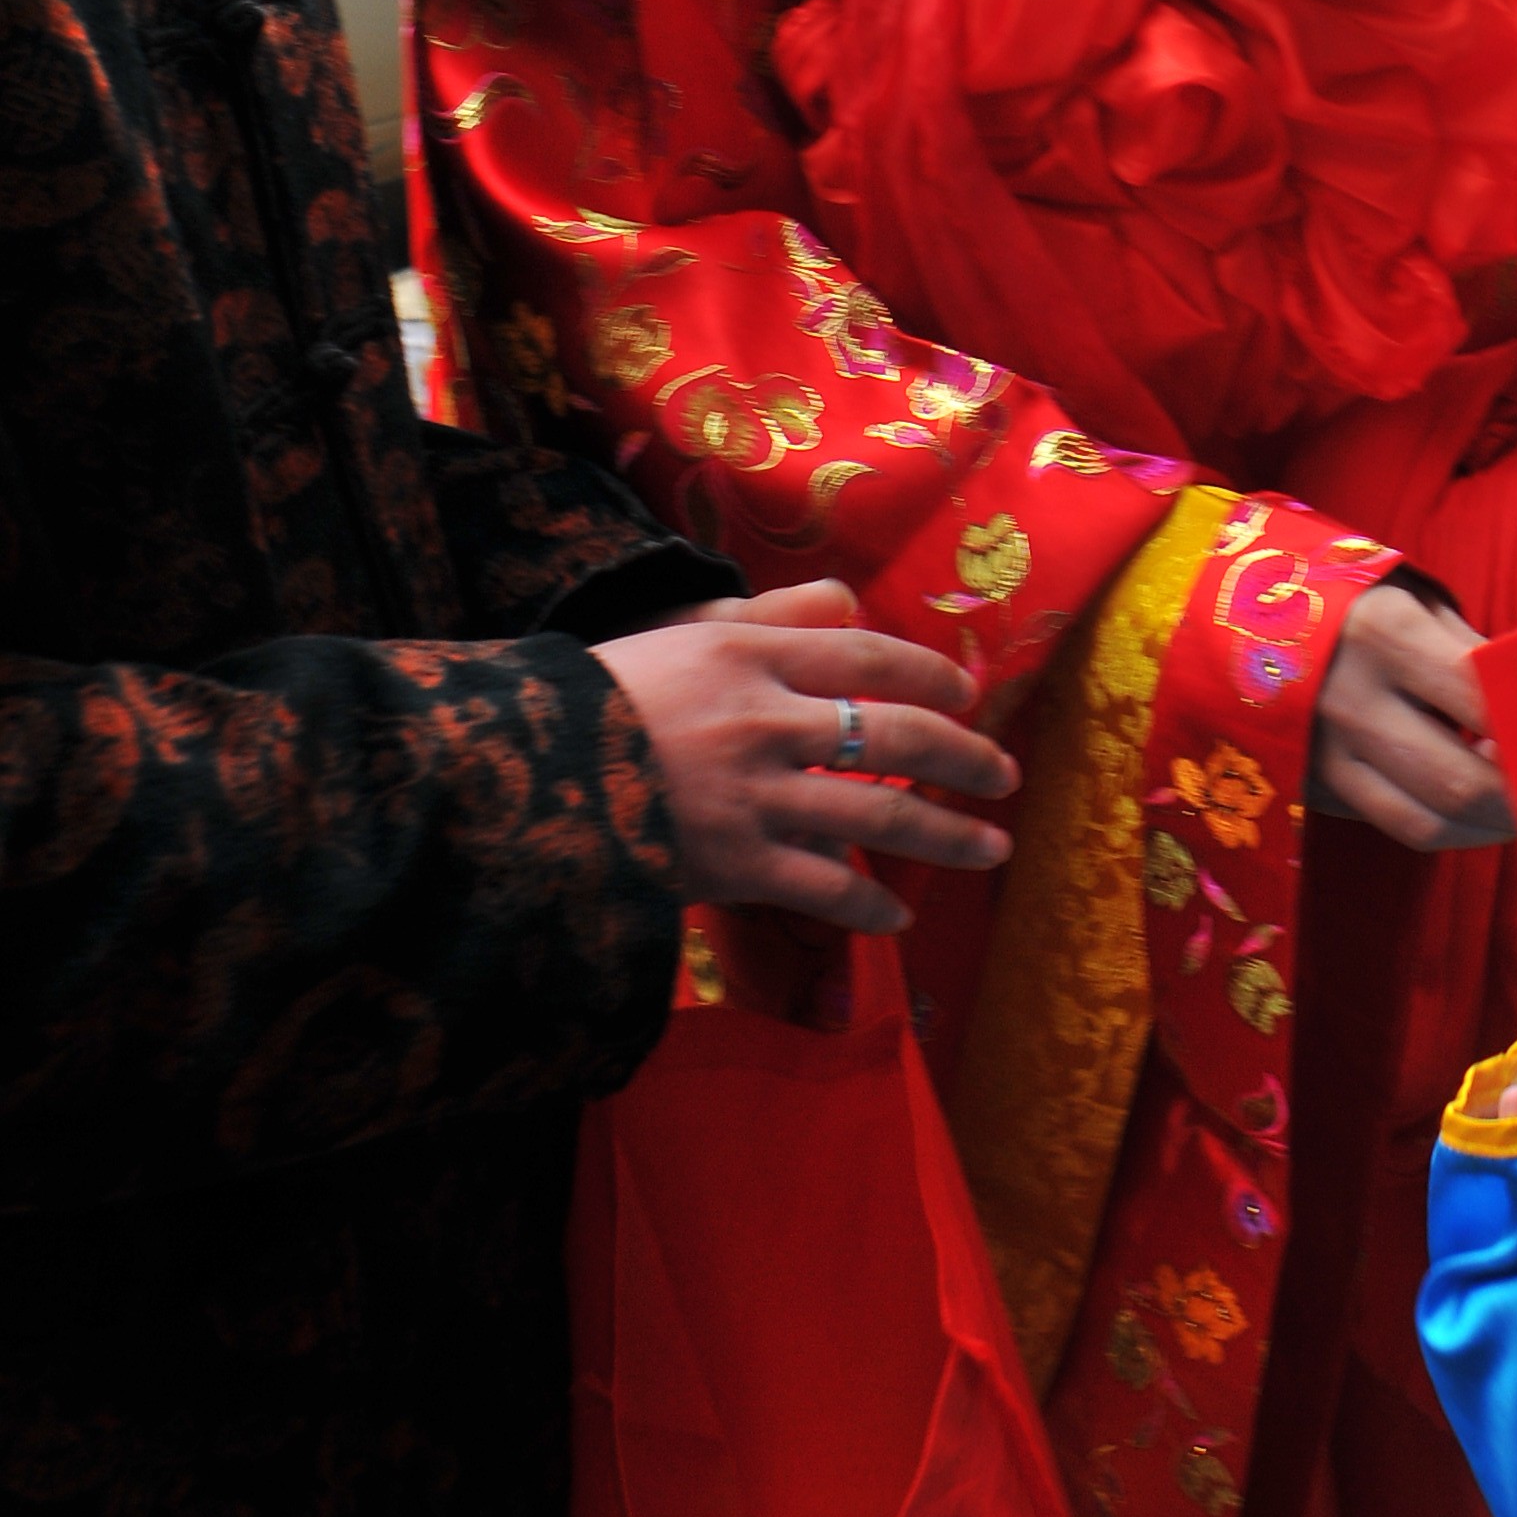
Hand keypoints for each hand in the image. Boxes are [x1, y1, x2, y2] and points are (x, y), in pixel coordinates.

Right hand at [594, 578, 1016, 938]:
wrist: (510, 774)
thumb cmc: (596, 700)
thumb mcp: (682, 636)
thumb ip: (771, 616)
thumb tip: (848, 602)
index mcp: (748, 651)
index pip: (867, 655)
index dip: (928, 675)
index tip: (967, 694)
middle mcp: (763, 718)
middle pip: (893, 734)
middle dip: (964, 756)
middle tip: (1005, 775)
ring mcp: (753, 794)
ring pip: (878, 814)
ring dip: (946, 834)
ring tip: (991, 847)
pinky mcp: (733, 862)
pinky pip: (823, 888)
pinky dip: (869, 904)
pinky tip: (899, 915)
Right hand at [1307, 581, 1515, 851]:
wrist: (1234, 620)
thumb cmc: (1352, 602)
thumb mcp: (1414, 601)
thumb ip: (1471, 652)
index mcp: (1384, 634)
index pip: (1480, 698)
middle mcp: (1352, 700)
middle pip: (1459, 779)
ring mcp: (1327, 753)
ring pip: (1430, 818)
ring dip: (1491, 824)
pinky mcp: (1316, 787)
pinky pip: (1399, 825)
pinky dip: (1453, 829)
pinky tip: (1480, 815)